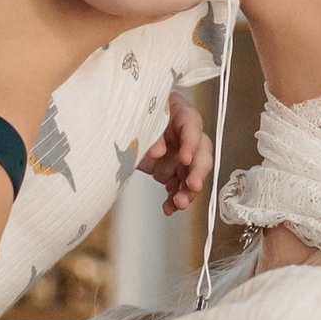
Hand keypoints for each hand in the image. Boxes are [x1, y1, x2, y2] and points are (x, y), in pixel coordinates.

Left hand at [140, 92, 210, 211]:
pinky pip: (177, 186)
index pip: (192, 125)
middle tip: (193, 185)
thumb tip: (158, 151)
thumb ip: (150, 131)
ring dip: (188, 191)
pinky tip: (168, 207)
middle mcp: (184, 135)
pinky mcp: (171, 171)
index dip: (191, 142)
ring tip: (179, 203)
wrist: (119, 124)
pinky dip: (174, 198)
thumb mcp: (139, 116)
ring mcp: (179, 155)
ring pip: (192, 174)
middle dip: (199, 171)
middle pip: (201, 152)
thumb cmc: (133, 112)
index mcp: (179, 112)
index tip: (185, 158)